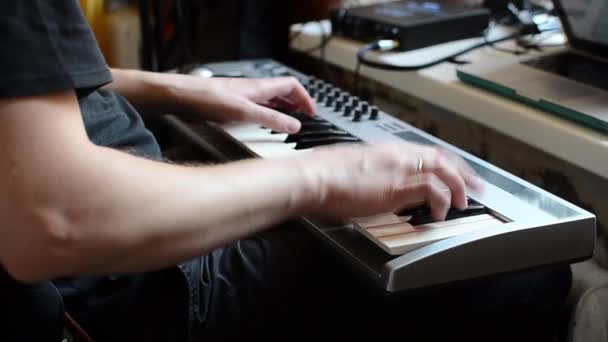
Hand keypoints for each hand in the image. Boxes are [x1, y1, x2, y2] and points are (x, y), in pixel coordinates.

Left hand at [174, 76, 315, 133]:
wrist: (180, 96)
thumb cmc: (206, 99)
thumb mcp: (243, 112)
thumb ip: (270, 119)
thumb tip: (295, 126)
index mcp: (260, 87)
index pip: (292, 85)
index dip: (305, 98)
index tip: (313, 113)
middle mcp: (253, 88)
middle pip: (283, 91)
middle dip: (297, 103)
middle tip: (305, 118)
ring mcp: (243, 95)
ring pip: (271, 98)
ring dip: (284, 107)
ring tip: (290, 120)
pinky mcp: (232, 102)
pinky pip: (258, 105)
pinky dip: (268, 112)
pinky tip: (262, 122)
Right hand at [300, 141, 483, 220]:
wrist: (312, 176)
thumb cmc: (322, 175)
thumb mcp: (352, 168)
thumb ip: (371, 173)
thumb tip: (374, 185)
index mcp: (385, 149)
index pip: (425, 151)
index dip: (445, 161)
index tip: (454, 170)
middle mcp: (396, 154)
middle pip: (441, 156)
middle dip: (462, 171)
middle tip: (475, 184)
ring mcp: (398, 169)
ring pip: (443, 169)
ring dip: (458, 185)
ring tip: (465, 200)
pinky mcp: (396, 186)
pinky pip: (433, 190)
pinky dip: (442, 201)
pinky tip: (441, 212)